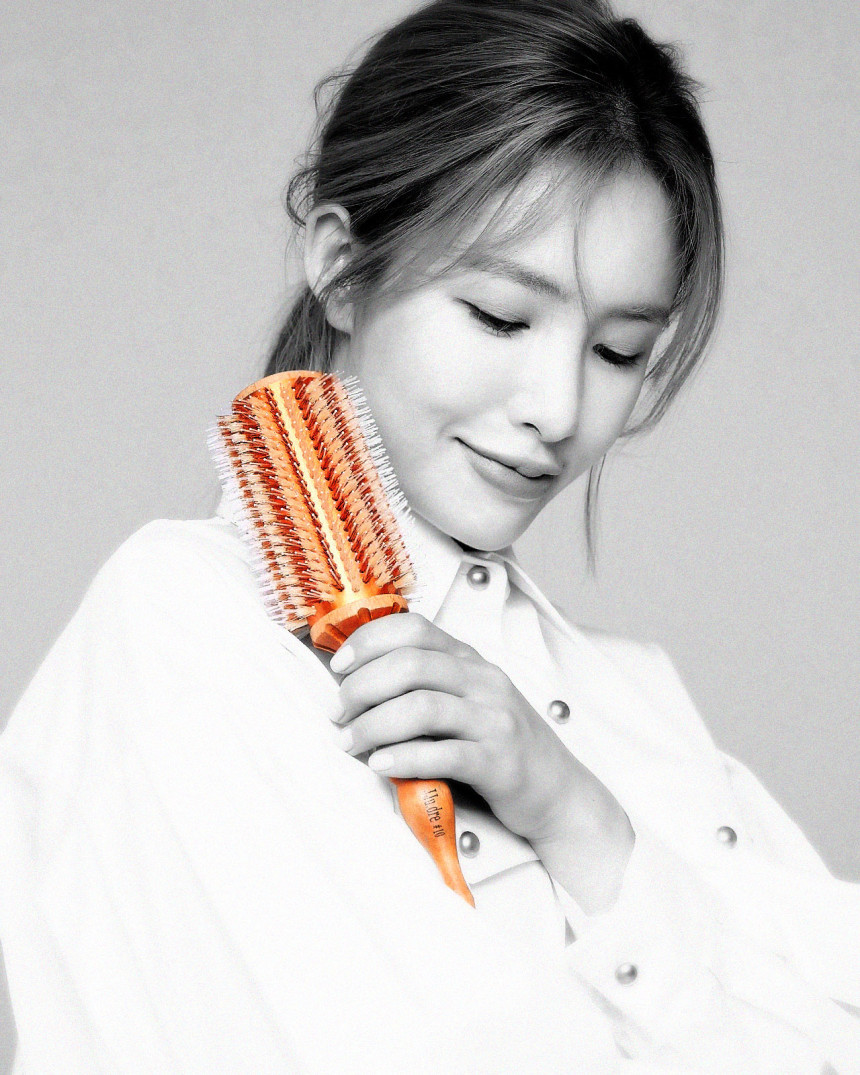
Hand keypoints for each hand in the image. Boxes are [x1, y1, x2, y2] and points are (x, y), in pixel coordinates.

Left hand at [330, 612, 633, 911]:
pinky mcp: (499, 761)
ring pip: (421, 707)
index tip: (339, 666)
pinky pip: (444, 753)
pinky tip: (381, 765)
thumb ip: (424, 686)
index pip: (414, 628)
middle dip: (361, 687)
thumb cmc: (499, 747)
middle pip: (410, 664)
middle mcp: (483, 681)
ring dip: (373, 725)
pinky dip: (404, 758)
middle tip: (338, 713)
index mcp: (469, 661)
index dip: (369, 641)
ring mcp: (493, 719)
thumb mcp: (466, 702)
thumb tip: (355, 683)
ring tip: (350, 742)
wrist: (558, 793)